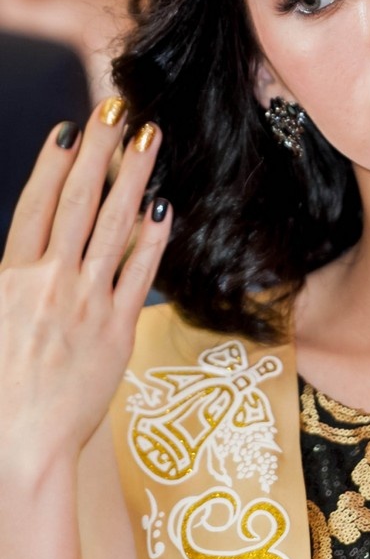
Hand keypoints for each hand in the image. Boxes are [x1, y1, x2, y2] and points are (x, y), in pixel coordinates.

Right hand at [0, 98, 171, 467]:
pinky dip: (152, 239)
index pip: (35, 205)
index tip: (71, 128)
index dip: (54, 163)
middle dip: (98, 150)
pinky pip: (139, 274)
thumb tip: (24, 243)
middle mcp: (48, 282)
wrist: (18, 449)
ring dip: (132, 178)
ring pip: (112, 226)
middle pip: (76, 202)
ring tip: (149, 140)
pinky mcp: (118, 329)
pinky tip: (165, 208)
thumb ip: (8, 277)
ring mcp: (86, 303)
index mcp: (10, 279)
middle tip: (118, 109)